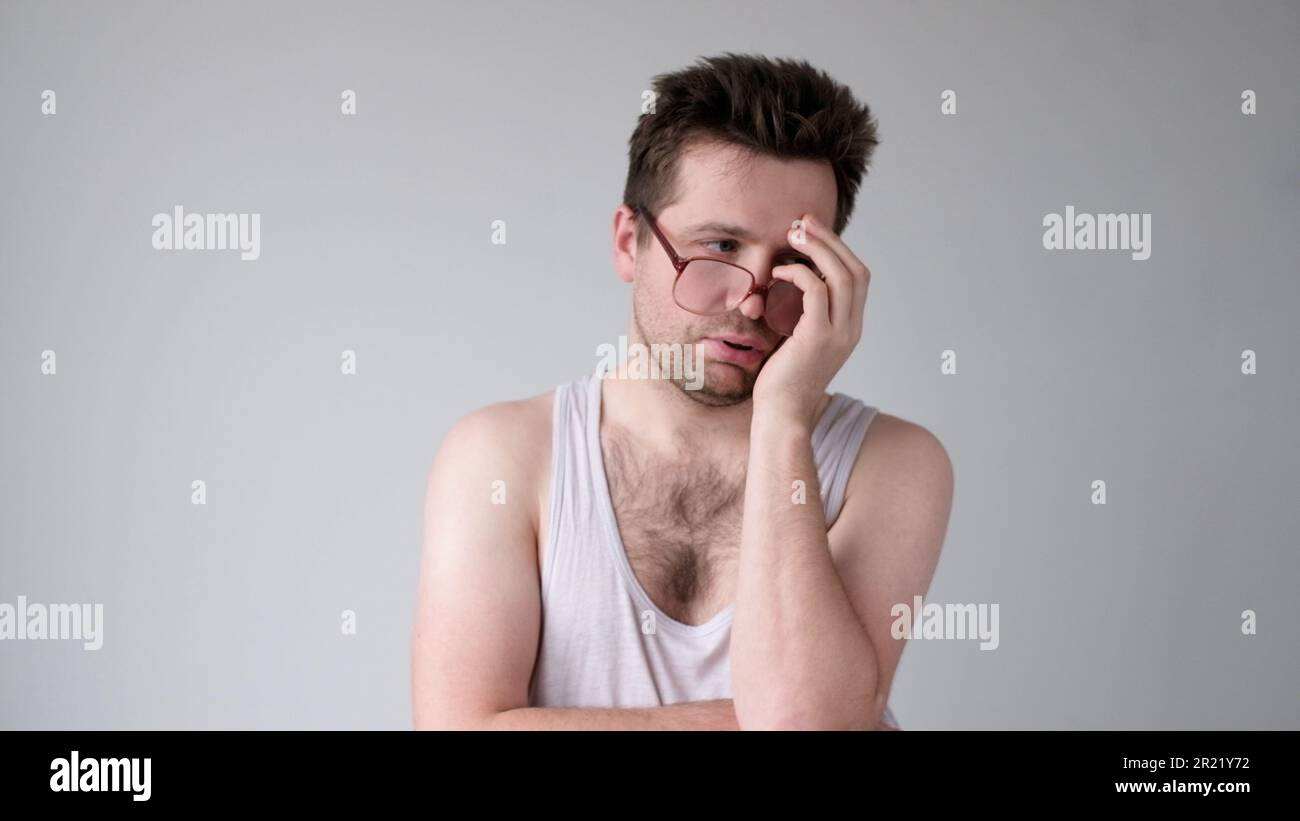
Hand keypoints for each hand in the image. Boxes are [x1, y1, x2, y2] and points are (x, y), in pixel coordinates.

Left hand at [752, 213, 871, 427]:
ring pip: (842, 275)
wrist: (781, 415)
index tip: (813, 232)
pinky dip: (799, 273)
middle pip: (856, 270)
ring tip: (794, 233)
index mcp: (850, 328)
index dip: (839, 250)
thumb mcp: (797, 340)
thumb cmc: (781, 380)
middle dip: (831, 240)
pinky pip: (816, 290)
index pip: (858, 278)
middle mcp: (851, 329)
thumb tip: (789, 283)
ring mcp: (838, 334)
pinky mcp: (817, 337)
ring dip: (819, 248)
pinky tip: (779, 273)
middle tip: (804, 221)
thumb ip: (802, 313)